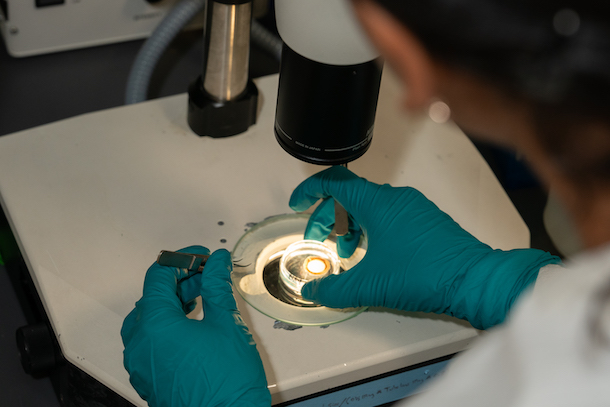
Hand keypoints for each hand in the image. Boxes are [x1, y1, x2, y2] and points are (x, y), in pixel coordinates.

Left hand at [121, 246, 270, 406]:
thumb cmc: (226, 384)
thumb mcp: (226, 324)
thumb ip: (217, 286)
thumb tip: (217, 263)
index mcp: (155, 325)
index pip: (159, 276)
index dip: (182, 260)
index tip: (202, 257)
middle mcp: (141, 344)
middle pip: (153, 297)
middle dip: (181, 281)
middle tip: (208, 275)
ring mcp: (142, 364)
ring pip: (150, 320)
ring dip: (173, 303)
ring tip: (201, 298)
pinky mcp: (149, 378)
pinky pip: (150, 342)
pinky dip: (168, 326)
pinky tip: (192, 325)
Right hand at [290, 167, 560, 328]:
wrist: (475, 280)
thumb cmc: (425, 274)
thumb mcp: (369, 285)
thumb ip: (334, 289)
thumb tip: (314, 292)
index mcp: (377, 202)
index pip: (334, 182)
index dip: (310, 191)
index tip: (298, 204)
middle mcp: (395, 198)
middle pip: (350, 195)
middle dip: (328, 216)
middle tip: (319, 238)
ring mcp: (414, 207)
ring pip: (371, 205)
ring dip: (351, 225)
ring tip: (348, 253)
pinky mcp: (427, 220)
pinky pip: (390, 215)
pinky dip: (373, 228)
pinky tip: (375, 255)